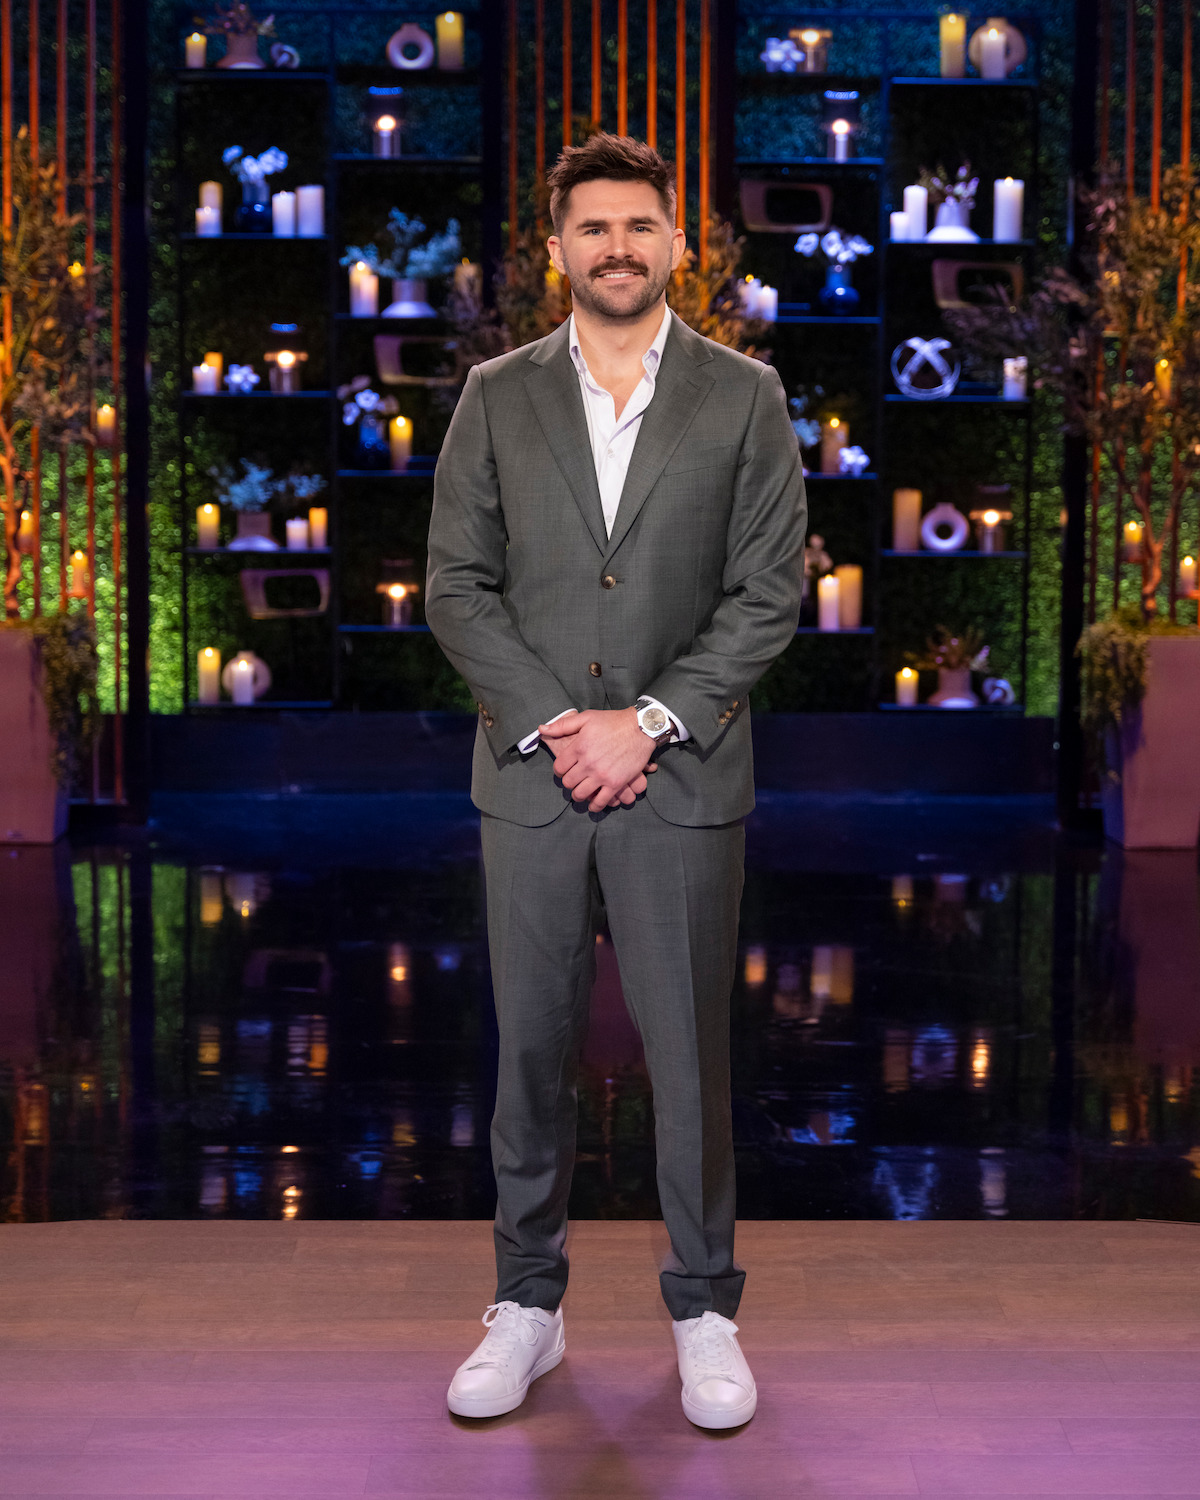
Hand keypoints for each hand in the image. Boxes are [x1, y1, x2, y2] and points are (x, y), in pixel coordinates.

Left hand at [539, 708, 658, 811]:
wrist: (640, 728)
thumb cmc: (613, 721)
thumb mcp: (586, 718)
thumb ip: (562, 725)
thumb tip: (541, 729)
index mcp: (578, 747)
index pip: (559, 768)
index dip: (559, 771)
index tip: (564, 770)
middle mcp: (587, 763)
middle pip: (568, 783)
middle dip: (569, 783)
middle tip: (574, 781)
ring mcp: (601, 775)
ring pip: (580, 794)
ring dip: (578, 795)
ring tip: (581, 792)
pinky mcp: (615, 783)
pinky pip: (600, 802)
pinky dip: (594, 805)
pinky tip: (593, 803)